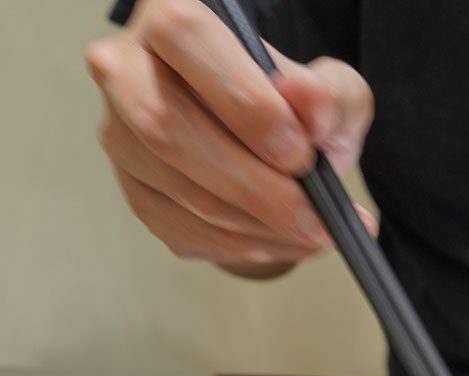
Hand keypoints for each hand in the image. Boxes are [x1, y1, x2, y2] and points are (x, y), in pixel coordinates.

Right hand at [85, 0, 374, 271]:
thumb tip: (305, 101)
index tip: (299, 153)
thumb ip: (328, 94)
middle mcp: (128, 71)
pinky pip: (184, 231)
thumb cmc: (299, 109)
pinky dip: (245, 247)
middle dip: (255, 186)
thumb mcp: (332, 91)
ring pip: (181, 191)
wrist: (279, 152)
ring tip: (317, 233)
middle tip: (315, 216)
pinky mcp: (136, 191)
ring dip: (259, 226)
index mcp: (172, 20)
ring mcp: (123, 137)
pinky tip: (285, 241)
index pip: (185, 38)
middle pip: (168, 128)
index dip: (242, 102)